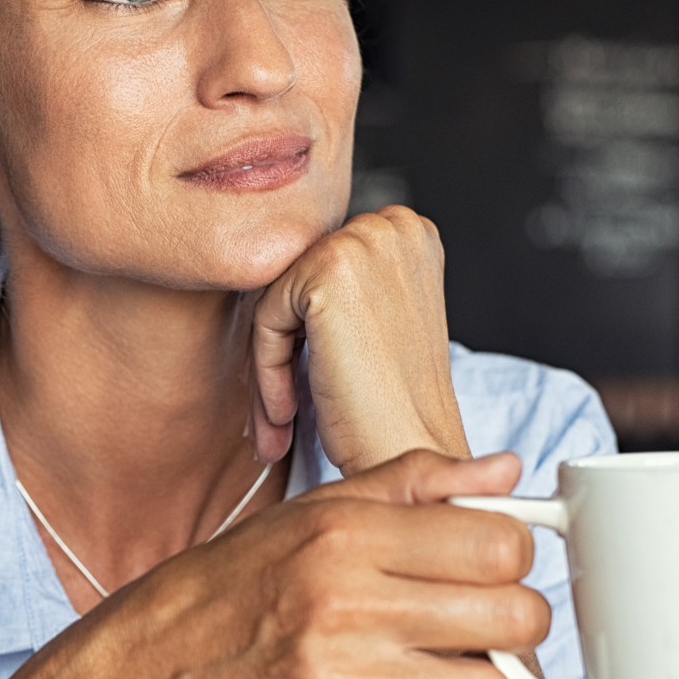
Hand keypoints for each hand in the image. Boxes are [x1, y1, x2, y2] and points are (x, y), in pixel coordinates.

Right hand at [88, 449, 548, 678]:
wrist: (155, 662)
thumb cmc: (238, 576)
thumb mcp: (317, 507)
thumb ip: (416, 481)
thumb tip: (506, 470)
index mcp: (344, 534)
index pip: (496, 544)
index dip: (511, 547)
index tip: (490, 552)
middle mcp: (346, 605)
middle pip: (513, 616)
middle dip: (514, 609)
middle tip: (482, 604)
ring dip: (482, 672)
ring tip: (445, 651)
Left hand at [249, 205, 467, 472]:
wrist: (412, 453)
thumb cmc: (394, 405)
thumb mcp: (376, 321)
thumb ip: (342, 284)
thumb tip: (274, 269)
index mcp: (409, 231)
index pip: (320, 267)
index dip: (307, 332)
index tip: (305, 385)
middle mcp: (393, 225)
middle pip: (296, 281)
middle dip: (285, 349)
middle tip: (284, 413)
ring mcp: (363, 241)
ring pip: (277, 300)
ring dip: (271, 366)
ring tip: (282, 421)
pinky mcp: (329, 270)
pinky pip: (266, 318)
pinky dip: (267, 372)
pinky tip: (287, 415)